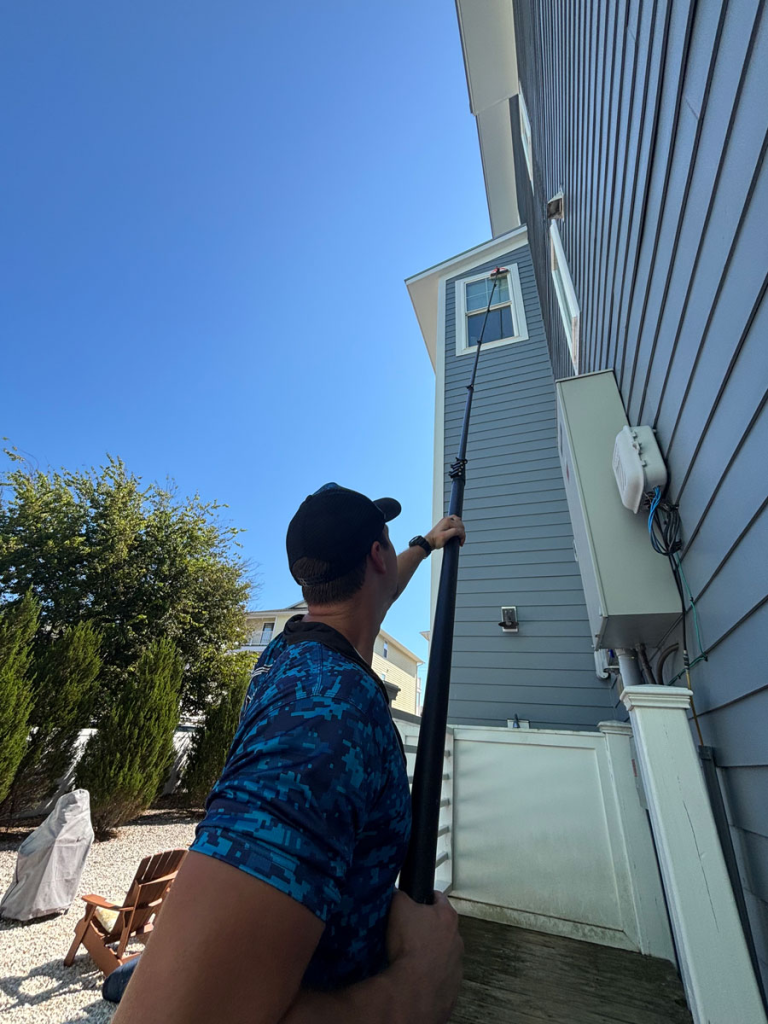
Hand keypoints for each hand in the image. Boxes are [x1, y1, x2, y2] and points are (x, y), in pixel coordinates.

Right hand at [386, 889, 463, 1023]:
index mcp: (447, 916)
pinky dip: (430, 976)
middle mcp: (457, 939)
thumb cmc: (410, 945)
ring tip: (410, 958)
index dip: (425, 898)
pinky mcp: (451, 987)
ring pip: (443, 953)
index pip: (438, 899)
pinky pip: (440, 977)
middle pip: (442, 928)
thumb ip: (399, 895)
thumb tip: (397, 893)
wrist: (414, 988)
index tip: (417, 902)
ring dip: (430, 954)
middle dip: (427, 929)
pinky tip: (415, 977)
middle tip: (409, 932)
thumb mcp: (398, 907)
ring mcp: (456, 965)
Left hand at [425, 515, 465, 549]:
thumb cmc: (435, 540)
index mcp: (447, 521)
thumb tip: (460, 531)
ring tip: (460, 537)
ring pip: (458, 522)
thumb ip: (454, 532)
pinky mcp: (445, 524)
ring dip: (461, 529)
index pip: (459, 527)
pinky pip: (455, 522)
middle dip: (462, 532)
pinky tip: (457, 532)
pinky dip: (458, 527)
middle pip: (460, 523)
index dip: (462, 535)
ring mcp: (446, 521)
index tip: (461, 542)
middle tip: (461, 540)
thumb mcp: (445, 537)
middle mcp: (447, 519)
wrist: (429, 542)